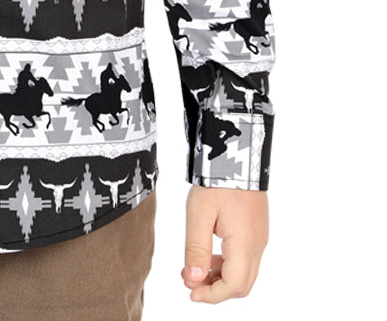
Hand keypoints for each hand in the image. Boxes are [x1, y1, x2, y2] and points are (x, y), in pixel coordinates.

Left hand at [182, 185, 267, 303]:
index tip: (191, 292)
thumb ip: (196, 249)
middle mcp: (257, 245)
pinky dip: (227, 264)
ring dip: (220, 277)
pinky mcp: (256, 229)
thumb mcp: (199, 214)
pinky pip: (245, 258)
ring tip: (193, 269)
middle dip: (216, 289)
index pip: (234, 286)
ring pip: (244, 272)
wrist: (236, 154)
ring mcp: (259, 237)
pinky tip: (208, 255)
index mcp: (245, 244)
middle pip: (242, 285)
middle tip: (190, 282)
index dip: (212, 295)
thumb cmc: (217, 182)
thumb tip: (194, 280)